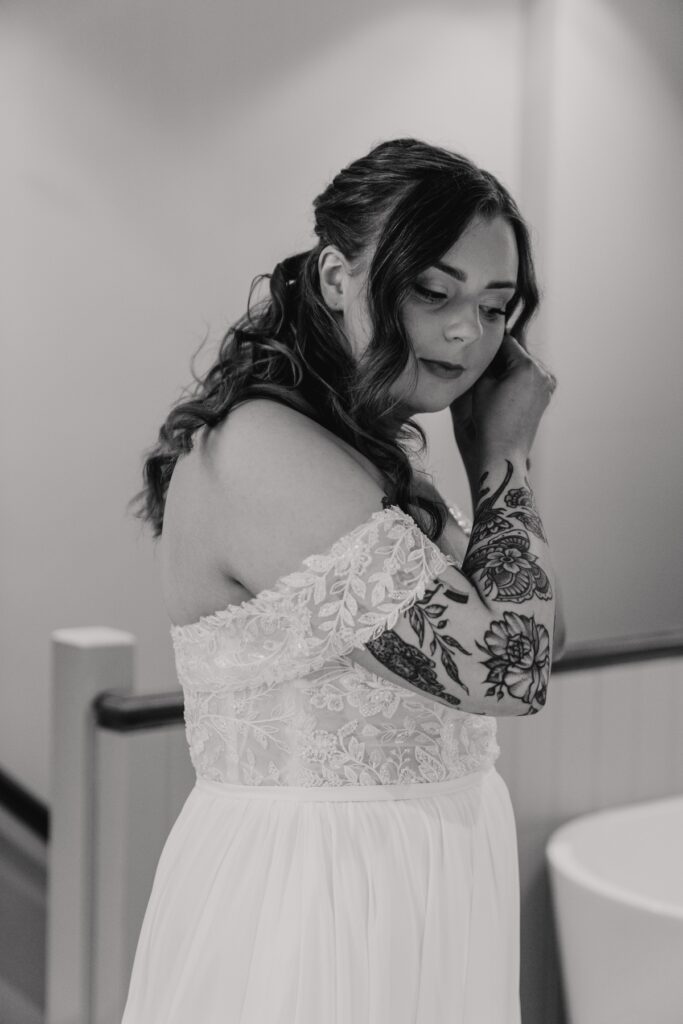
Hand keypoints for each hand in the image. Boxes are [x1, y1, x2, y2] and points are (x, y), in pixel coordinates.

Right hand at [449, 333, 556, 475]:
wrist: (504, 450)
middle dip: (502, 357)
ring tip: (493, 378)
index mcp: (528, 366)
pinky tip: (504, 388)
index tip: (480, 343)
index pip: (507, 342)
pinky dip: (518, 378)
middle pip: (518, 353)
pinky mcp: (546, 396)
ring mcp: (547, 385)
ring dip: (510, 367)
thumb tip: (488, 349)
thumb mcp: (483, 384)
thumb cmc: (491, 419)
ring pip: (524, 365)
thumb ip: (488, 362)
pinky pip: (530, 378)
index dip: (491, 343)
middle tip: (484, 362)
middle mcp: (543, 373)